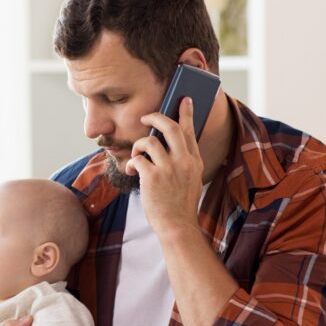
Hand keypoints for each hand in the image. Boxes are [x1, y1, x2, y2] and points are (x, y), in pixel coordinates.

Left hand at [125, 97, 203, 233]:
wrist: (177, 225)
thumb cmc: (179, 203)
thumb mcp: (190, 178)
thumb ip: (183, 160)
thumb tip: (166, 142)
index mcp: (194, 160)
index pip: (190, 130)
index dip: (186, 113)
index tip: (184, 99)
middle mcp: (183, 161)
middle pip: (170, 127)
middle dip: (155, 117)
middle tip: (146, 118)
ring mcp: (169, 169)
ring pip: (149, 141)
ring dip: (138, 145)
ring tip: (137, 155)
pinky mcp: (153, 178)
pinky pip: (137, 159)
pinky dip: (132, 163)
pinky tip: (133, 171)